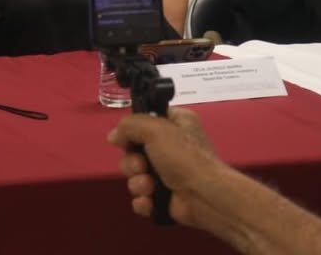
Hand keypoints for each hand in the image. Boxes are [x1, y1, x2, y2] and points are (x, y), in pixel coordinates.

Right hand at [107, 107, 219, 227]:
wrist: (205, 197)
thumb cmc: (188, 159)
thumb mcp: (155, 129)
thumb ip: (129, 125)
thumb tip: (115, 135)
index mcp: (174, 124)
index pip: (143, 121)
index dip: (132, 131)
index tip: (128, 138)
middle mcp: (170, 147)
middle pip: (132, 151)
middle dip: (132, 162)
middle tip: (142, 166)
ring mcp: (166, 172)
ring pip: (134, 175)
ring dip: (137, 182)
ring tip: (150, 186)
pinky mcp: (163, 196)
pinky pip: (140, 196)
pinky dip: (143, 200)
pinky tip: (151, 200)